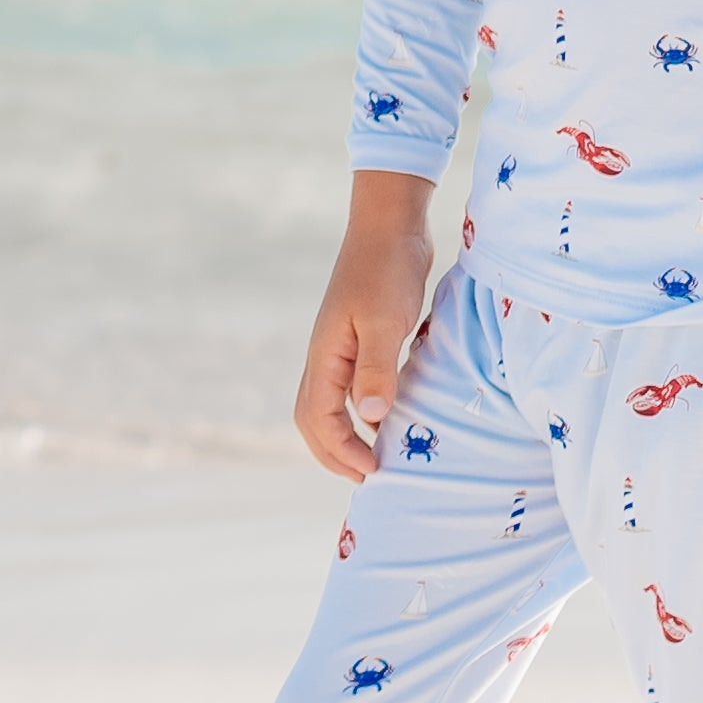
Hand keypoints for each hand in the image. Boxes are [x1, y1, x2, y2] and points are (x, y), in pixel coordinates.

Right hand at [294, 173, 437, 482]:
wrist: (390, 225)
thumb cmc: (387, 270)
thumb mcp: (386, 322)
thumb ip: (376, 371)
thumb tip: (367, 420)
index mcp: (324, 355)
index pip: (318, 418)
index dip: (341, 450)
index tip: (373, 469)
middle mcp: (324, 356)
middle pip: (311, 419)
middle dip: (333, 453)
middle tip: (367, 477)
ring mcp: (338, 347)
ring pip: (325, 405)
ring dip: (341, 436)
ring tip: (371, 458)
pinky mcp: (358, 339)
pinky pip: (346, 388)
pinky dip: (357, 413)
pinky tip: (384, 418)